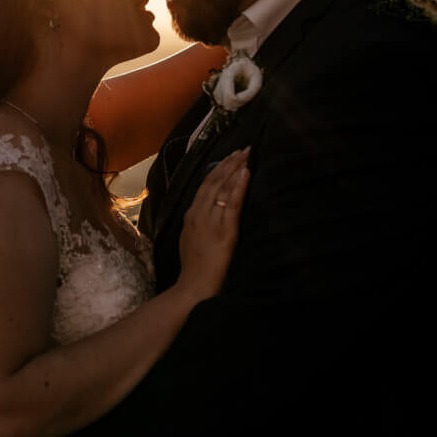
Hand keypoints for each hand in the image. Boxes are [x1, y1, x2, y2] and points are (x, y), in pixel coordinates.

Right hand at [177, 148, 249, 301]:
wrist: (193, 288)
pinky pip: (232, 205)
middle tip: (242, 149)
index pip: (204, 186)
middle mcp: (199, 215)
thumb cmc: (194, 269)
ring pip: (222, 189)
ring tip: (246, 155)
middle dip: (228, 163)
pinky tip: (245, 173)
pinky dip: (239, 187)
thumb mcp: (190, 240)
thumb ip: (197, 224)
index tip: (230, 157)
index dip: (218, 170)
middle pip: (213, 182)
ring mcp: (211, 223)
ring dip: (235, 169)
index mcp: (191, 216)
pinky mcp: (224, 232)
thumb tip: (206, 212)